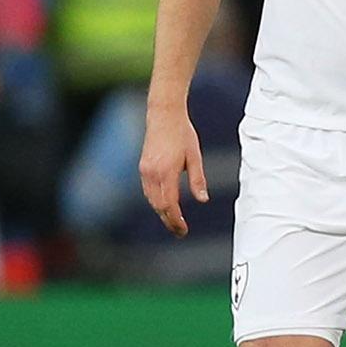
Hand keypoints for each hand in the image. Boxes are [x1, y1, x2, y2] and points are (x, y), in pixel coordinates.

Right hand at [139, 108, 207, 237]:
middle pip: (159, 206)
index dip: (176, 220)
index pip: (170, 205)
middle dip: (169, 221)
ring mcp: (145, 170)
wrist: (164, 115)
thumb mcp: (195, 156)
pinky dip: (155, 201)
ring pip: (151, 200)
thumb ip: (198, 179)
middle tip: (180, 231)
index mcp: (166, 172)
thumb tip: (203, 200)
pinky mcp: (142, 167)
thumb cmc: (182, 133)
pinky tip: (164, 205)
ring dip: (161, 212)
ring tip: (174, 221)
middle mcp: (152, 173)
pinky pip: (148, 190)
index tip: (183, 230)